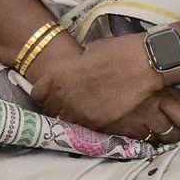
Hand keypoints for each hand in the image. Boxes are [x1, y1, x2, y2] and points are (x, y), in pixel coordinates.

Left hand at [30, 36, 179, 144]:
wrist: (141, 64)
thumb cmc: (117, 51)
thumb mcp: (88, 52)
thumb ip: (75, 66)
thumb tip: (77, 69)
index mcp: (56, 74)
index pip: (37, 94)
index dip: (45, 95)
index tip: (53, 95)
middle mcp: (61, 94)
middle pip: (50, 111)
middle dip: (58, 108)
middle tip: (69, 106)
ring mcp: (77, 110)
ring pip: (65, 122)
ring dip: (72, 119)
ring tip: (83, 114)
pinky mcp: (95, 121)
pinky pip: (83, 128)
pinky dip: (87, 125)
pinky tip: (95, 118)